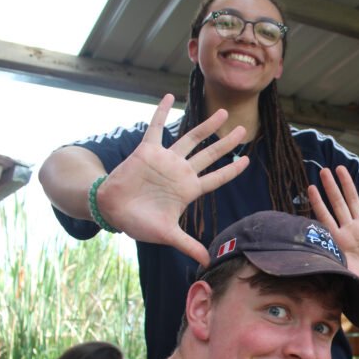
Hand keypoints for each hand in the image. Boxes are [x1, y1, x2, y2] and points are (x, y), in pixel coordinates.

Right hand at [96, 94, 248, 265]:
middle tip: (243, 129)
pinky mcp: (146, 151)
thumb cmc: (139, 222)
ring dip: (205, 125)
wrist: (111, 210)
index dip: (232, 169)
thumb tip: (207, 262)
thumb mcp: (167, 234)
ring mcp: (165, 160)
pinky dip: (161, 112)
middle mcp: (180, 171)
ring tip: (222, 112)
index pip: (217, 177)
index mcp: (188, 190)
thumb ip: (188, 244)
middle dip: (227, 142)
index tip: (247, 159)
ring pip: (190, 138)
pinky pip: (155, 128)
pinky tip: (168, 96)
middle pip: (209, 153)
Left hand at [308, 166, 358, 284]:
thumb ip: (331, 264)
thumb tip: (316, 265)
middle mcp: (350, 228)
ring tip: (340, 168)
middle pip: (338, 203)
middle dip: (331, 187)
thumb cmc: (356, 274)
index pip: (325, 216)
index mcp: (339, 238)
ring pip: (355, 201)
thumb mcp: (341, 271)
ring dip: (348, 185)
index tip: (310, 187)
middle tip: (323, 171)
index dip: (318, 203)